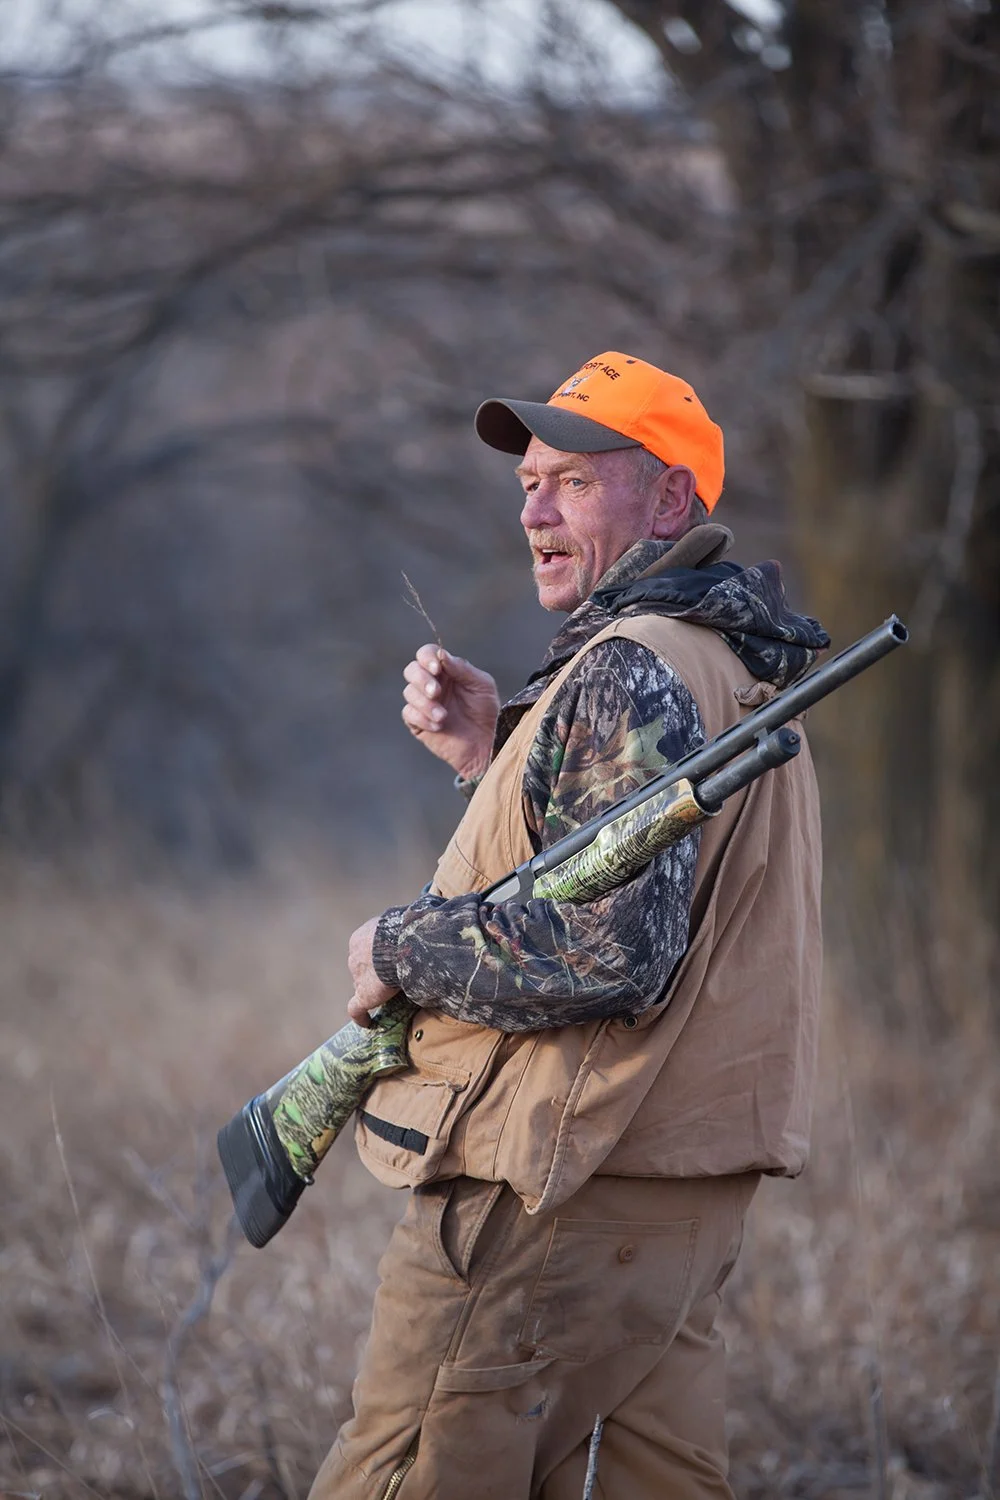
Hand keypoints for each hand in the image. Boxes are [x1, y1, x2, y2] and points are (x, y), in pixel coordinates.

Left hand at [347, 917, 399, 1028]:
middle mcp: (355, 956)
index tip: (387, 960)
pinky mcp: (363, 996)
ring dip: (371, 989)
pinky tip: (367, 1023)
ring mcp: (357, 977)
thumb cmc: (404, 930)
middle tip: (391, 976)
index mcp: (361, 937)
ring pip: (361, 985)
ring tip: (386, 996)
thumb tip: (418, 929)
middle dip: (372, 971)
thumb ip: (401, 930)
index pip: (366, 949)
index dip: (376, 956)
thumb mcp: (401, 923)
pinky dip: (360, 1016)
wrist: (399, 944)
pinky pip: (356, 1009)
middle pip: (361, 967)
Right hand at [401, 644, 499, 780]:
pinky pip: (409, 714)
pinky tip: (438, 726)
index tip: (437, 669)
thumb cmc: (487, 712)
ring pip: (409, 692)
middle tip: (437, 692)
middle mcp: (431, 683)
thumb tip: (442, 655)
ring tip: (443, 716)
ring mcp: (423, 703)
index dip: (427, 657)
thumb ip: (463, 669)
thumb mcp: (482, 686)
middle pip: (411, 670)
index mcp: (446, 671)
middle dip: (422, 679)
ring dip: (425, 703)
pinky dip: (422, 718)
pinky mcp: (418, 722)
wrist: (485, 743)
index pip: (427, 654)